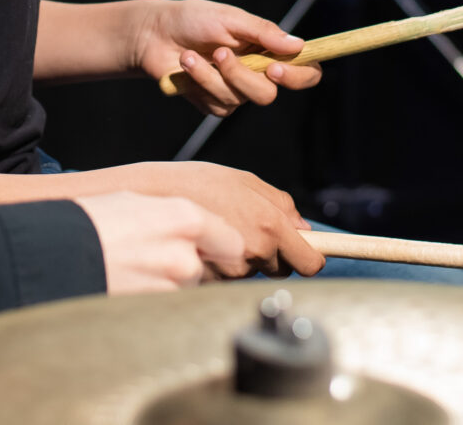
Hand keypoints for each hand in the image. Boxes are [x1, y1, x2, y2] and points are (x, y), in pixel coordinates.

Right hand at [75, 191, 243, 292]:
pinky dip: (153, 298)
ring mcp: (171, 286)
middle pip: (205, 267)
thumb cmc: (92, 220)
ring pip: (184, 288)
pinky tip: (131, 284)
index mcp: (186, 218)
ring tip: (136, 269)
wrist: (59, 251)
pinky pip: (166, 304)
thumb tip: (194, 226)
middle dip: (186, 264)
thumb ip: (175, 215)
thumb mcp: (139, 200)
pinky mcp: (155, 309)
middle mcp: (186, 253)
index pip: (232, 242)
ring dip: (168, 283)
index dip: (220, 246)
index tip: (213, 249)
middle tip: (154, 256)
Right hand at [99, 162, 323, 277]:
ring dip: (241, 259)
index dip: (310, 259)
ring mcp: (233, 271)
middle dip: (269, 255)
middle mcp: (255, 252)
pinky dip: (220, 268)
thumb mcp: (243, 180)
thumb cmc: (196, 182)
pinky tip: (205, 246)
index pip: (309, 263)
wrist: (152, 197)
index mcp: (270, 225)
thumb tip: (305, 228)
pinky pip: (228, 281)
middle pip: (279, 270)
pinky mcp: (214, 282)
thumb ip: (280, 203)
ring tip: (218, 231)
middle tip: (245, 230)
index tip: (307, 256)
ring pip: (251, 274)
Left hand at [128, 0, 323, 115]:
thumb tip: (299, 46)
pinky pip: (216, 105)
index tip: (277, 67)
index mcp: (269, 50)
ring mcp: (235, 90)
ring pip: (239, 100)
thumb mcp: (229, 18)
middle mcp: (257, 73)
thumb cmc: (194, 19)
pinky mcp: (213, 102)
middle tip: (220, 53)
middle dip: (241, 76)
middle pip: (268, 94)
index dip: (300, 76)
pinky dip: (198, 83)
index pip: (304, 71)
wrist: (154, 33)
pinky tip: (184, 65)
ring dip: (210, 76)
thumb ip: (263, 33)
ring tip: (189, 55)